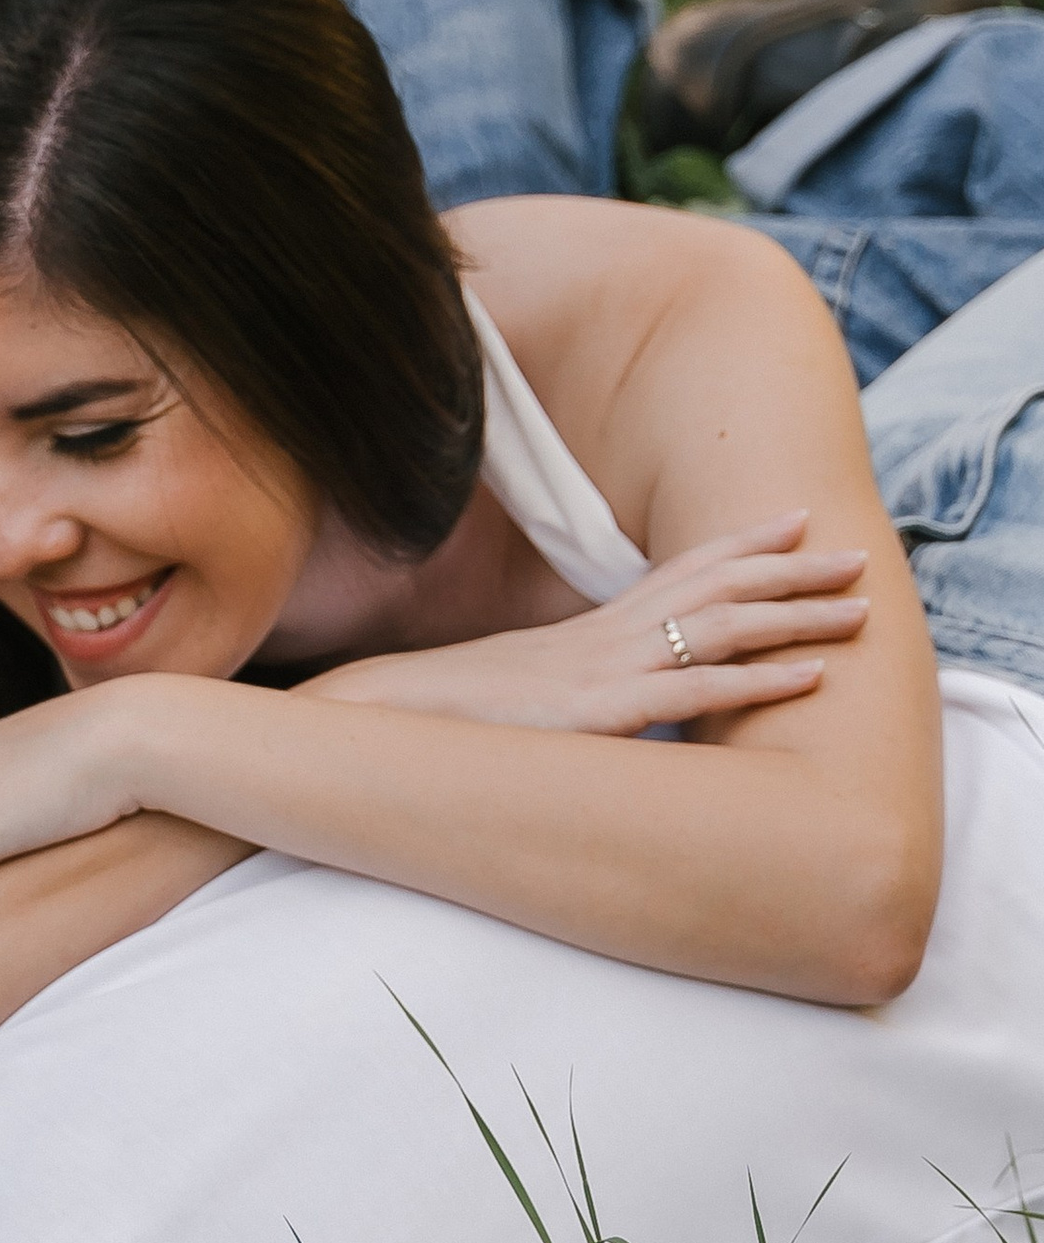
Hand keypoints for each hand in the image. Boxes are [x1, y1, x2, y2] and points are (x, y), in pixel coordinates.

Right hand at [304, 513, 868, 736]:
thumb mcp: (515, 694)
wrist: (382, 718)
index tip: (794, 524)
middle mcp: (606, 637)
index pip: (678, 573)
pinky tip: (809, 675)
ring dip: (797, 617)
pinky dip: (759, 681)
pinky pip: (698, 692)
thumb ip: (562, 688)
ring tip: (860, 609)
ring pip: (723, 629)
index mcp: (587, 629)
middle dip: (793, 571)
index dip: (740, 547)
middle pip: (716, 588)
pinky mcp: (603, 713)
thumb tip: (588, 703)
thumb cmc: (443, 716)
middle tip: (858, 555)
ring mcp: (607, 671)